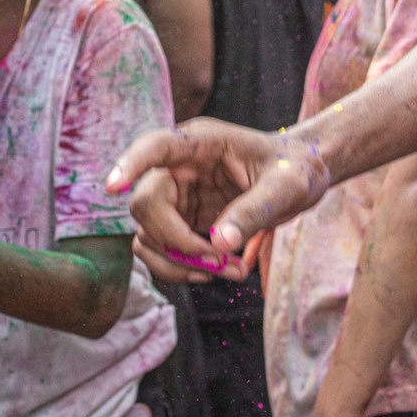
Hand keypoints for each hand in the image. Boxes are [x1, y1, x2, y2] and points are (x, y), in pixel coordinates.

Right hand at [108, 119, 323, 282]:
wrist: (303, 174)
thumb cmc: (296, 168)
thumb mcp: (287, 187)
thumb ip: (255, 211)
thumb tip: (219, 244)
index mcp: (200, 143)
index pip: (154, 146)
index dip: (129, 164)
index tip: (112, 186)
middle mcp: (178, 167)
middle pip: (145, 205)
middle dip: (177, 242)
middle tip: (221, 264)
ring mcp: (176, 194)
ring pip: (148, 234)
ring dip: (180, 262)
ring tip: (230, 272)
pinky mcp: (181, 219)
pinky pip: (160, 248)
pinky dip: (181, 267)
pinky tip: (215, 273)